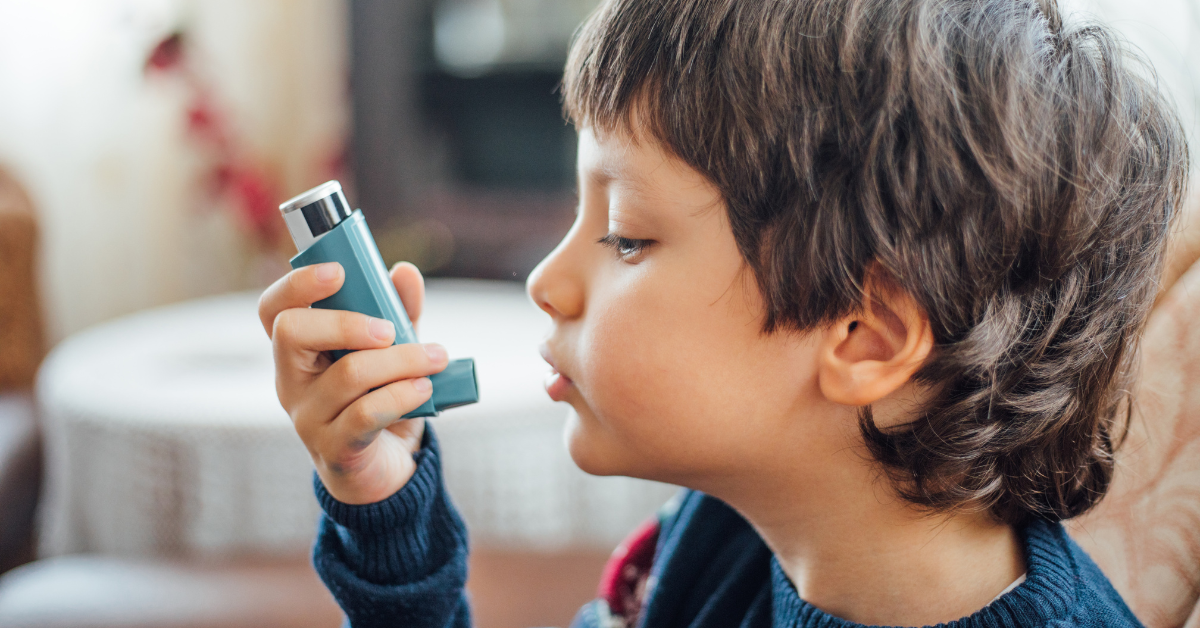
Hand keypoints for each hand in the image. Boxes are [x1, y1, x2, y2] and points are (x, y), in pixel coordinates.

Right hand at [258, 261, 446, 504]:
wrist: (383, 469)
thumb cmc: (379, 399)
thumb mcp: (391, 352)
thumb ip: (397, 312)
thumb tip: (404, 272)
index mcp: (297, 351)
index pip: (273, 309)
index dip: (297, 284)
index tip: (339, 272)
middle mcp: (291, 381)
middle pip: (292, 331)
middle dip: (346, 322)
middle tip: (390, 330)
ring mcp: (307, 417)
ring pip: (348, 374)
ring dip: (401, 360)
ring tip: (435, 359)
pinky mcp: (335, 447)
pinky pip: (367, 412)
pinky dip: (403, 394)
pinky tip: (425, 388)